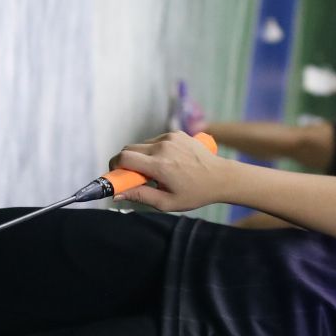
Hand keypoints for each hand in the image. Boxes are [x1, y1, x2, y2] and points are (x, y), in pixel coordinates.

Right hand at [109, 130, 224, 211]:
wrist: (221, 177)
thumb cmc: (195, 193)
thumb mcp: (167, 203)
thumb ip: (140, 196)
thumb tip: (117, 194)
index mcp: (160, 165)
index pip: (123, 158)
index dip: (114, 167)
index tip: (115, 176)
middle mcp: (163, 147)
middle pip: (129, 149)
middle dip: (125, 163)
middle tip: (133, 177)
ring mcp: (170, 137)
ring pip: (141, 145)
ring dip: (141, 157)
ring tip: (155, 171)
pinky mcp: (176, 133)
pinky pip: (154, 140)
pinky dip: (153, 151)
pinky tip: (167, 162)